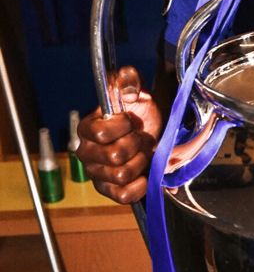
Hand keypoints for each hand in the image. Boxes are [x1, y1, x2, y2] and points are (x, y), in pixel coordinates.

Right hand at [77, 66, 162, 203]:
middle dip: (135, 145)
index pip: (101, 133)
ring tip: (141, 153)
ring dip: (139, 163)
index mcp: (87, 128)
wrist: (150, 135)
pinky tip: (143, 174)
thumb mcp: (137, 93)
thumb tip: (126, 76)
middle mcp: (86, 153)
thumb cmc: (138, 114)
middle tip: (139, 139)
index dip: (123, 127)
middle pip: (114, 156)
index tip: (131, 121)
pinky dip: (139, 185)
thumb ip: (129, 81)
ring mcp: (96, 174)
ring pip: (122, 175)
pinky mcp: (109, 191)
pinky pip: (123, 195)